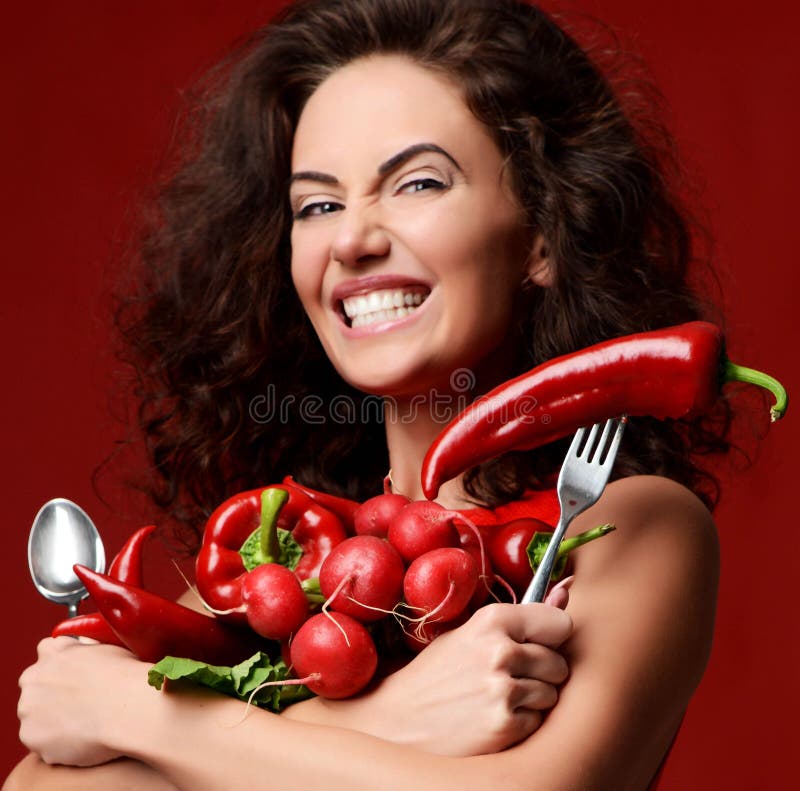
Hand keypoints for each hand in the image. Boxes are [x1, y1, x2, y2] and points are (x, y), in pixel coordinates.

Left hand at [17, 637, 148, 766]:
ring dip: (52, 723)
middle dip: (52, 696)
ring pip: (36, 718)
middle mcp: (33, 679)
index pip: (48, 652)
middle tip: (82, 705)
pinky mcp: (32, 739)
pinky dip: (59, 746)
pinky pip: (44, 744)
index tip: (77, 675)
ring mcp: (29, 710)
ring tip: (86, 725)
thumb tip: (85, 656)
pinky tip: (84, 740)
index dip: (63, 665)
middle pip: (36, 688)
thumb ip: (84, 652)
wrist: (128, 707)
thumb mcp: (105, 649)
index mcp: (53, 651)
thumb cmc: (124, 677)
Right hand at [353, 600, 571, 755]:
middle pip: (560, 662)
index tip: (536, 644)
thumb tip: (568, 588)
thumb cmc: (436, 674)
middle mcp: (500, 651)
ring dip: (533, 699)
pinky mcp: (505, 725)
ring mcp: (503, 689)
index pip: (560, 623)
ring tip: (496, 697)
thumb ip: (524, 614)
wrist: (398, 720)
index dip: (551, 637)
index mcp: (491, 620)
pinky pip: (539, 721)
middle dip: (542, 673)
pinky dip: (522, 723)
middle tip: (506, 676)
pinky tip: (492, 717)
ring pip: (552, 693)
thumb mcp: (472, 634)